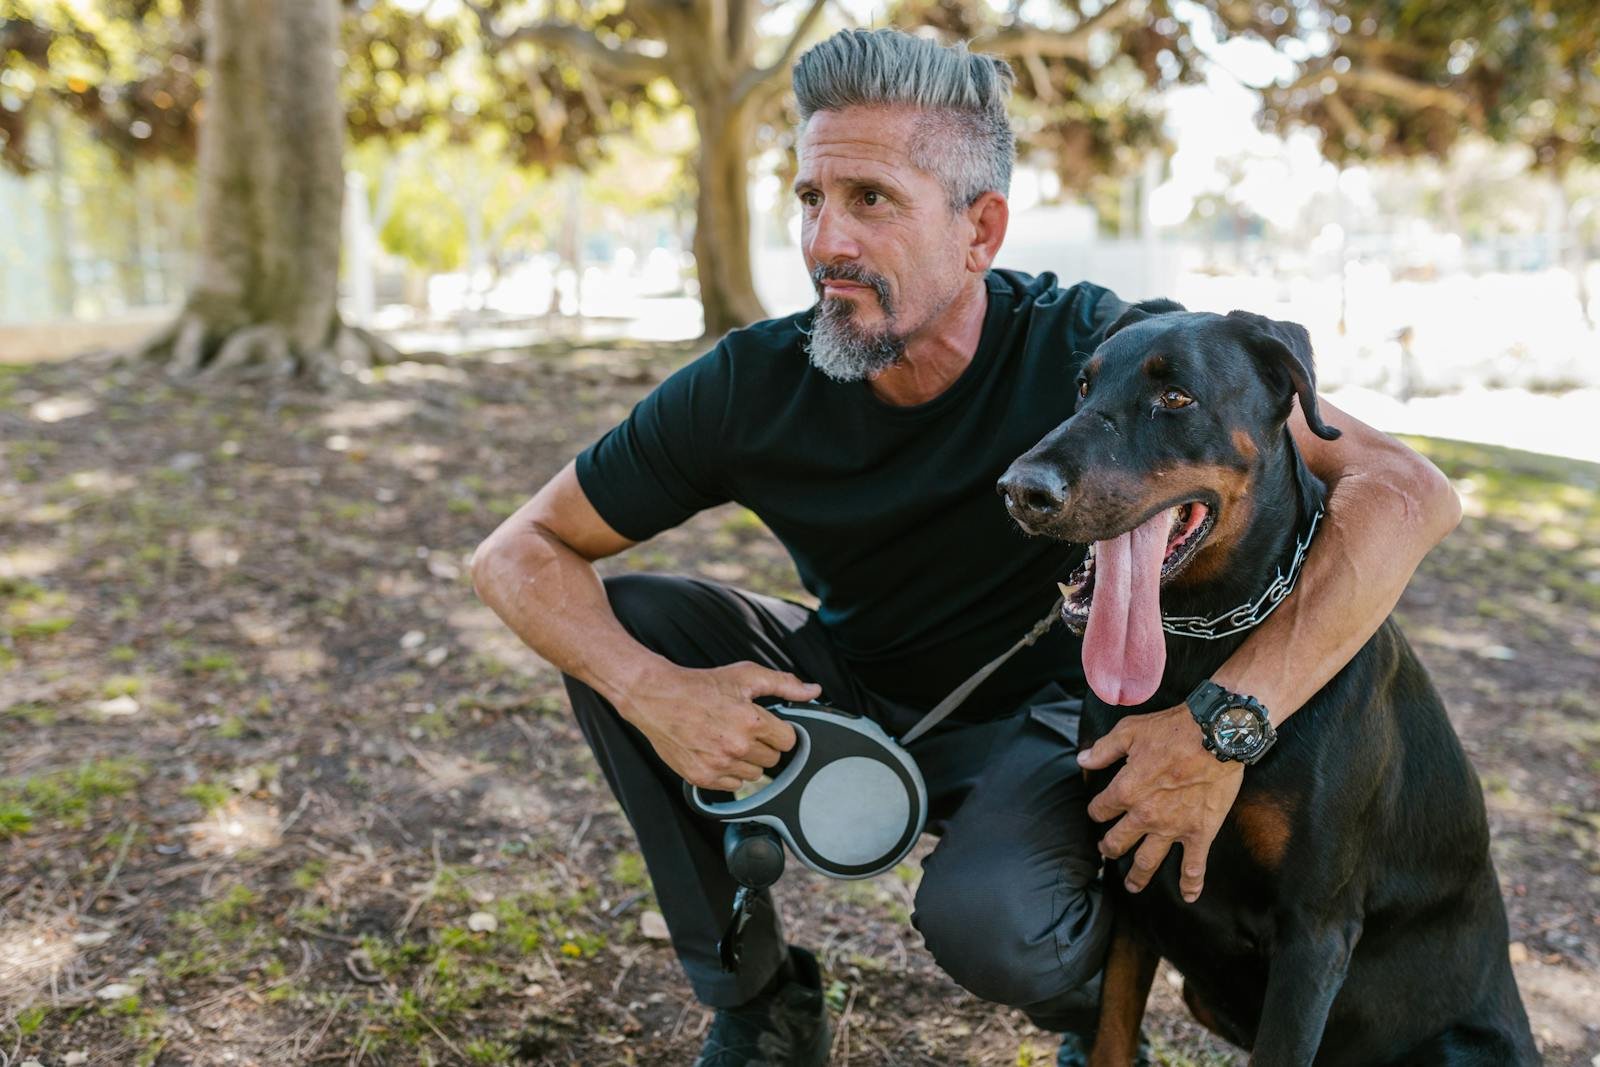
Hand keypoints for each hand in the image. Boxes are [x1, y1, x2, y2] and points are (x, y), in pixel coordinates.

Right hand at [618, 661, 816, 791]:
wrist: (657, 698)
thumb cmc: (701, 685)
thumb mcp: (745, 676)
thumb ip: (784, 684)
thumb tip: (814, 691)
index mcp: (752, 721)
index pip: (788, 740)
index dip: (778, 730)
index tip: (764, 723)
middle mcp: (736, 747)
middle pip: (773, 759)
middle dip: (763, 744)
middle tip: (742, 728)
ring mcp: (718, 765)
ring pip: (754, 775)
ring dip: (747, 760)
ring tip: (727, 739)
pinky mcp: (702, 778)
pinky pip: (733, 786)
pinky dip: (728, 772)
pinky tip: (716, 752)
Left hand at [1077, 704, 1243, 902]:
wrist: (1217, 735)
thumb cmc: (1173, 730)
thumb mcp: (1130, 731)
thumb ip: (1103, 750)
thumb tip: (1082, 760)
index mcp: (1126, 790)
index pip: (1101, 809)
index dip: (1096, 811)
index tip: (1098, 812)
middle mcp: (1145, 815)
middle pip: (1119, 841)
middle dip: (1109, 848)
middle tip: (1106, 851)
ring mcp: (1173, 828)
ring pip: (1148, 861)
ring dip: (1137, 877)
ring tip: (1131, 886)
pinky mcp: (1200, 833)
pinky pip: (1194, 866)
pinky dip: (1191, 884)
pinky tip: (1189, 897)